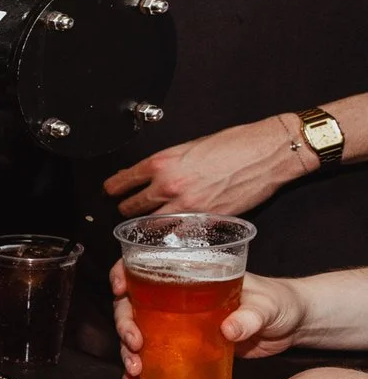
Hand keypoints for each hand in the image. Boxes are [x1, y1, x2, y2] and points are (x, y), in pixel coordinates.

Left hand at [102, 115, 310, 216]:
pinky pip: (177, 233)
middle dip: (126, 209)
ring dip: (144, 226)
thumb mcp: (190, 147)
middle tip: (127, 210)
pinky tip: (170, 232)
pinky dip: (171, 234)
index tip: (111, 192)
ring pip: (149, 225)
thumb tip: (148, 175)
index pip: (121, 181)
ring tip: (145, 225)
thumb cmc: (235, 144)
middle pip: (130, 207)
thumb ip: (166, 164)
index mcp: (162, 162)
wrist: (268, 152)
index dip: (112, 189)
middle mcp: (169, 185)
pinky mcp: (206, 220)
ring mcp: (187, 205)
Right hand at [111, 264, 305, 378]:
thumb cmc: (280, 301)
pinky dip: (139, 373)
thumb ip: (250, 316)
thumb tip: (228, 330)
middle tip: (135, 345)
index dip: (123, 274)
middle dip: (125, 325)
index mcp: (189, 275)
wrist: (292, 326)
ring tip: (134, 371)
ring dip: (128, 352)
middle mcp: (175, 297)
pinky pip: (154, 357)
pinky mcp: (184, 347)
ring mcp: (176, 323)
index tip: (121, 291)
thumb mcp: (267, 305)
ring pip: (137, 333)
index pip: (145, 266)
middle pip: (133, 305)